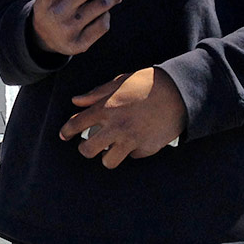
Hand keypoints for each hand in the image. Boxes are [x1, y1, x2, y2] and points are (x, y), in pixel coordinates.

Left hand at [60, 67, 186, 168]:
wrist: (179, 93)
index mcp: (106, 108)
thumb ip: (96, 94)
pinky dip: (132, 150)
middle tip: (90, 145)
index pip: (76, 124)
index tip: (64, 135)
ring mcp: (130, 140)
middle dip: (86, 149)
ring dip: (108, 155)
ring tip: (113, 148)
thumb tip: (76, 101)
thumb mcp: (120, 82)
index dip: (67, 131)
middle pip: (88, 150)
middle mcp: (115, 127)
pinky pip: (131, 156)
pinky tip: (138, 139)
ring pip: (108, 161)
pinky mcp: (145, 149)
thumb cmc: (147, 84)